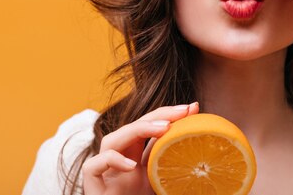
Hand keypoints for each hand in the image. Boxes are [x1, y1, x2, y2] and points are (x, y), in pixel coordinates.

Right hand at [81, 102, 198, 194]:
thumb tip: (202, 160)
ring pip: (112, 139)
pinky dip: (113, 160)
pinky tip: (132, 166)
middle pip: (133, 127)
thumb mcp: (161, 184)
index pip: (149, 128)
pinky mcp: (91, 182)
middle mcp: (119, 159)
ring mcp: (103, 170)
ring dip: (137, 129)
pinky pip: (95, 164)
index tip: (192, 108)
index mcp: (135, 158)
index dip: (168, 115)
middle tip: (183, 111)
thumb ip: (172, 169)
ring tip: (164, 129)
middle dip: (158, 115)